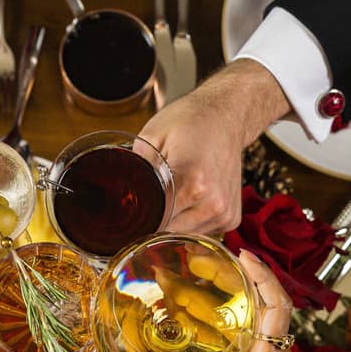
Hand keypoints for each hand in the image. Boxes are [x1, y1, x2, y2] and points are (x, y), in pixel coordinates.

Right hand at [130, 253, 328, 351]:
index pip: (277, 306)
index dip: (264, 276)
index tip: (244, 255)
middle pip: (276, 302)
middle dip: (255, 275)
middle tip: (227, 258)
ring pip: (272, 316)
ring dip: (255, 293)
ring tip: (226, 277)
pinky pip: (265, 332)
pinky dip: (251, 315)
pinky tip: (227, 315)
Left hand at [140, 59, 291, 234]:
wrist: (227, 115)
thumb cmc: (190, 121)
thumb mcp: (152, 137)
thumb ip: (135, 171)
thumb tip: (119, 198)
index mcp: (192, 181)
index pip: (155, 221)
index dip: (139, 220)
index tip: (130, 215)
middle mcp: (213, 201)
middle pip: (168, 233)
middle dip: (155, 220)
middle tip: (153, 197)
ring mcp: (224, 212)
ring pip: (184, 235)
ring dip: (174, 222)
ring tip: (177, 192)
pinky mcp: (231, 218)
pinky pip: (200, 231)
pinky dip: (191, 220)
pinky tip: (191, 198)